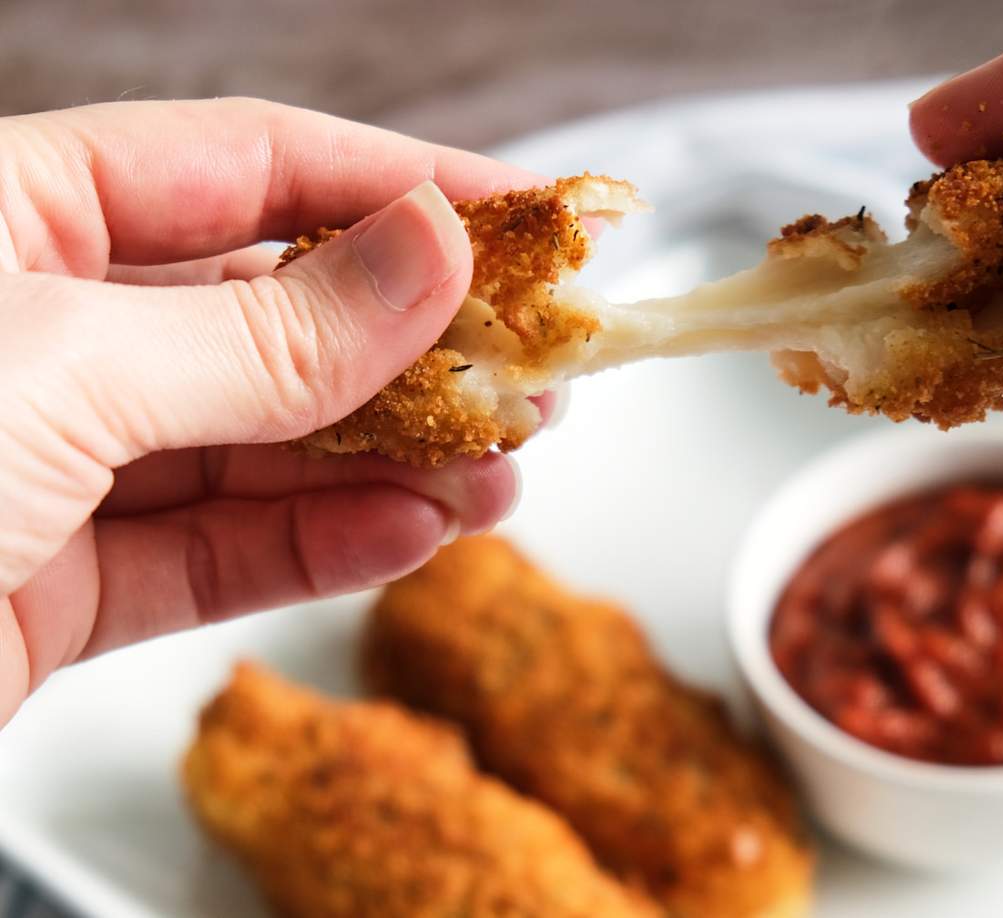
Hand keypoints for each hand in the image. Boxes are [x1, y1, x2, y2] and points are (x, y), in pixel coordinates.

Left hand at [0, 98, 537, 725]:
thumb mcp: (64, 374)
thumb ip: (263, 331)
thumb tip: (425, 257)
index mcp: (7, 213)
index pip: (252, 165)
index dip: (400, 184)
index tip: (519, 214)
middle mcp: (36, 327)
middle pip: (275, 312)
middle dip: (419, 346)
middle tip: (533, 368)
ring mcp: (50, 462)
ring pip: (262, 444)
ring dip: (394, 460)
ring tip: (500, 468)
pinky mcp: (51, 586)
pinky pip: (216, 550)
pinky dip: (322, 546)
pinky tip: (411, 533)